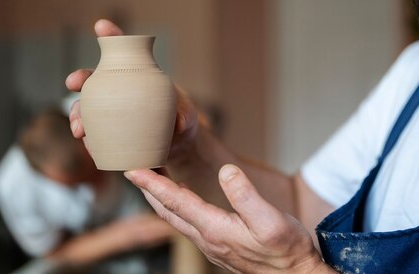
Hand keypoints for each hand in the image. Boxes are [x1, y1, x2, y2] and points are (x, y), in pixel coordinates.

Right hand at [65, 19, 199, 161]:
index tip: (102, 26)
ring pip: (85, 107)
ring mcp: (108, 111)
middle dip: (80, 77)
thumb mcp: (187, 115)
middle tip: (73, 82)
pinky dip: (85, 135)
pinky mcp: (105, 132)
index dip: (112, 36)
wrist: (174, 144)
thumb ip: (185, 115)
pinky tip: (86, 140)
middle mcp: (117, 89)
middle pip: (93, 78)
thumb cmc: (180, 120)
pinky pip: (90, 132)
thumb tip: (180, 123)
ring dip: (77, 113)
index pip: (123, 50)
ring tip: (79, 128)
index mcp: (137, 75)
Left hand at [125, 164, 328, 273]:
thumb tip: (226, 172)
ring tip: (152, 179)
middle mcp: (208, 238)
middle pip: (168, 211)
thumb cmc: (286, 250)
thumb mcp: (270, 220)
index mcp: (215, 229)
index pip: (175, 202)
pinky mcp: (221, 245)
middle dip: (149, 190)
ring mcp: (213, 244)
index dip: (152, 184)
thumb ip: (245, 195)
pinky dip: (177, 206)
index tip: (132, 169)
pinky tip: (183, 197)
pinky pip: (188, 223)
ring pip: (176, 219)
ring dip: (161, 198)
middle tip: (134, 168)